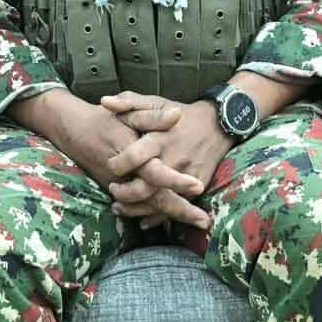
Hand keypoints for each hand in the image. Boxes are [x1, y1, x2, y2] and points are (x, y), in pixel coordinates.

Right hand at [18, 91, 206, 229]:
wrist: (74, 130)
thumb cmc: (105, 118)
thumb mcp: (129, 111)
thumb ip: (153, 115)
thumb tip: (176, 115)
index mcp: (132, 152)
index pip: (155, 173)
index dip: (175, 181)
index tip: (197, 186)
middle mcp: (126, 174)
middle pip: (155, 198)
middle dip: (180, 210)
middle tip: (204, 220)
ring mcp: (120, 185)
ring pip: (147, 207)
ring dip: (173, 216)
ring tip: (199, 222)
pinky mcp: (118, 190)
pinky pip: (138, 208)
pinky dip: (155, 217)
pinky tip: (174, 220)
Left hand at [102, 93, 233, 230]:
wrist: (217, 124)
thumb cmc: (180, 113)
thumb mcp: (155, 102)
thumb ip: (129, 102)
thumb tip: (104, 102)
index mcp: (160, 139)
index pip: (135, 156)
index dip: (118, 164)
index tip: (109, 165)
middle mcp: (172, 159)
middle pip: (145, 186)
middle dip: (125, 193)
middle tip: (113, 190)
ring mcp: (185, 175)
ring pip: (157, 202)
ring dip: (135, 209)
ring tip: (119, 207)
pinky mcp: (197, 186)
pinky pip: (175, 207)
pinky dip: (157, 218)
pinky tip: (142, 219)